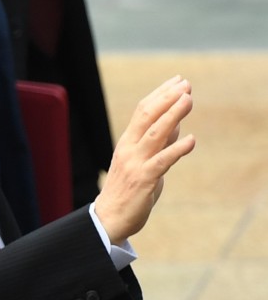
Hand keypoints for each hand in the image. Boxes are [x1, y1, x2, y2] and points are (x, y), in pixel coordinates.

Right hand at [94, 75, 195, 243]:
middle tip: (186, 84)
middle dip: (167, 98)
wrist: (109, 218)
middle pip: (147, 116)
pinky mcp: (143, 179)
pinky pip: (162, 161)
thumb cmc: (127, 191)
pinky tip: (192, 140)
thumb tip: (177, 124)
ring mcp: (135, 163)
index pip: (142, 111)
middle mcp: (129, 148)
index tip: (178, 81)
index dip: (161, 94)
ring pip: (155, 133)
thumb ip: (158, 144)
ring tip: (189, 100)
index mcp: (127, 142)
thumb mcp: (143, 162)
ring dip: (173, 115)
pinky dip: (177, 149)